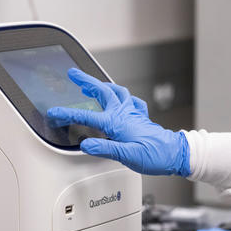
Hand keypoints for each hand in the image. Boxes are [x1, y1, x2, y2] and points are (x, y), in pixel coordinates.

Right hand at [47, 68, 189, 175]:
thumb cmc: (155, 155)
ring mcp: (132, 114)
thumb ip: (105, 149)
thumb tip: (86, 145)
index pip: (87, 116)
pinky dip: (121, 96)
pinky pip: (128, 101)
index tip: (54, 111)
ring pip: (115, 92)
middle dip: (86, 81)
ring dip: (102, 85)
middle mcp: (124, 114)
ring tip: (92, 83)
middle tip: (74, 74)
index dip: (68, 113)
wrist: (175, 154)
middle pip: (102, 92)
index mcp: (117, 122)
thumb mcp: (127, 156)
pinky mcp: (139, 118)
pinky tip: (119, 99)